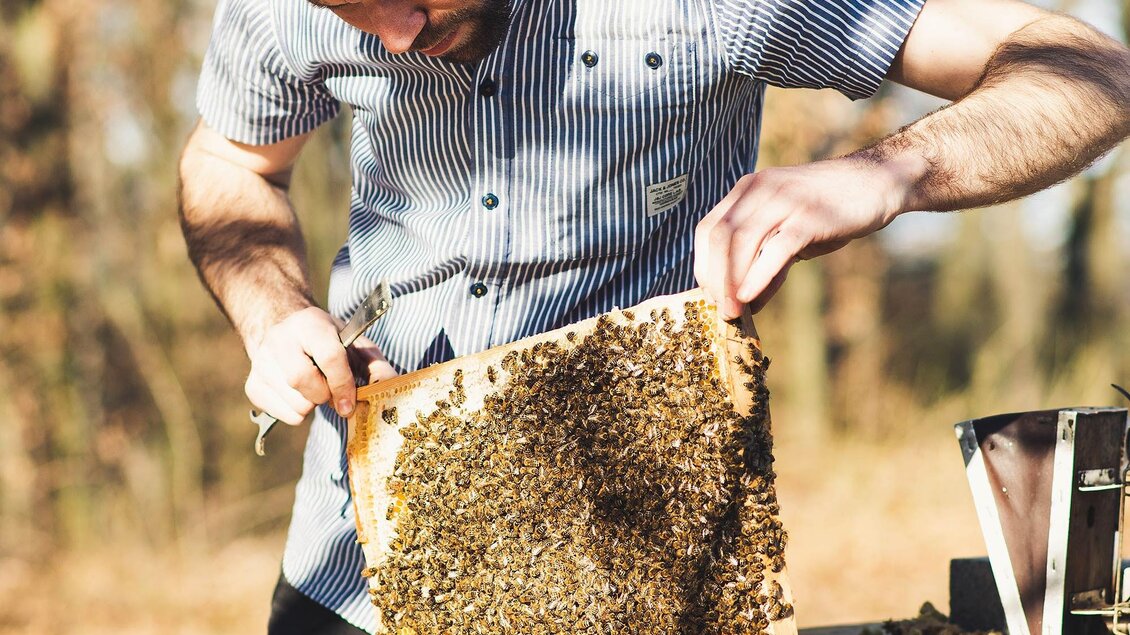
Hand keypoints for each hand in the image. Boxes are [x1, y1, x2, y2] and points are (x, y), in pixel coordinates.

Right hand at [243, 307, 397, 424]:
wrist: (287, 332)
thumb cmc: (329, 342)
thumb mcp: (356, 345)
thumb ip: (377, 365)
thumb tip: (394, 386)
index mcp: (311, 323)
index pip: (328, 356)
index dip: (343, 384)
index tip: (349, 404)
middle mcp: (280, 337)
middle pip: (302, 380)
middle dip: (324, 395)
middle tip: (331, 393)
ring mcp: (261, 360)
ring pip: (293, 401)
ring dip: (312, 406)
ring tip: (316, 390)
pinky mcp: (252, 383)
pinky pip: (280, 413)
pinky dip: (297, 413)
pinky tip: (300, 396)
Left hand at [694, 157, 904, 318]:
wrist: (877, 181)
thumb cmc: (830, 210)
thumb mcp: (789, 231)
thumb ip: (765, 259)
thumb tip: (745, 301)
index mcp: (748, 190)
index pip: (708, 228)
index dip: (703, 264)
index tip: (709, 294)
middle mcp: (760, 189)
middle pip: (718, 236)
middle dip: (713, 277)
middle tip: (718, 309)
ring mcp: (785, 199)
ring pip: (741, 241)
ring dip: (731, 281)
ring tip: (732, 311)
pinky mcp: (810, 215)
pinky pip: (776, 248)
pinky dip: (758, 275)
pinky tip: (750, 298)